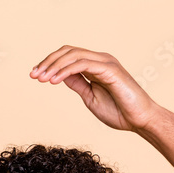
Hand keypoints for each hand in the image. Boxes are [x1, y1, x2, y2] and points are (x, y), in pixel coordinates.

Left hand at [29, 46, 161, 132]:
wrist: (140, 121)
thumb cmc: (119, 111)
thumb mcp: (90, 97)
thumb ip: (77, 84)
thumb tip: (60, 75)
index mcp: (95, 66)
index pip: (68, 56)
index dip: (49, 63)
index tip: (34, 75)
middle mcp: (100, 60)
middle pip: (68, 51)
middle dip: (48, 62)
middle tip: (33, 75)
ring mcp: (106, 63)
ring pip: (74, 55)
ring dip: (54, 66)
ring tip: (41, 79)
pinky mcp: (110, 70)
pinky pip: (84, 64)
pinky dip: (66, 70)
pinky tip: (54, 81)